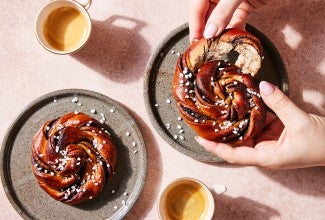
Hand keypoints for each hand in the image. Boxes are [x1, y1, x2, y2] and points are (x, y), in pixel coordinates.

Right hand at [189, 0, 271, 41]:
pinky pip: (235, 21)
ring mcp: (231, 1)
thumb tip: (209, 33)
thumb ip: (222, 12)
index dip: (194, 24)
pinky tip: (234, 41)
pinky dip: (235, 31)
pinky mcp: (245, 6)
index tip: (196, 41)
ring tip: (219, 47)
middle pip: (206, 15)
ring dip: (221, 34)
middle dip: (207, 32)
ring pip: (221, 20)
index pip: (196, 7)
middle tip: (206, 48)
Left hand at [196, 81, 324, 168]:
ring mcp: (269, 142)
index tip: (200, 139)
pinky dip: (250, 114)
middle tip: (205, 119)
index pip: (234, 155)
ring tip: (218, 108)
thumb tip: (264, 86)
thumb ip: (280, 104)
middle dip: (220, 133)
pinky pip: (258, 123)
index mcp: (266, 157)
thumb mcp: (299, 122)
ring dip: (234, 121)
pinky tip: (241, 102)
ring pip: (245, 132)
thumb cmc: (322, 143)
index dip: (215, 148)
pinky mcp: (275, 132)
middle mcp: (263, 151)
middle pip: (235, 144)